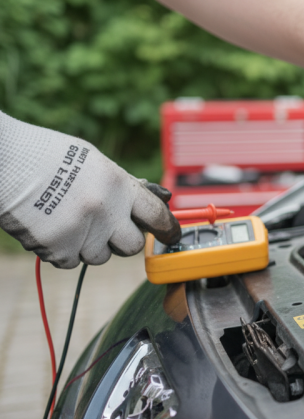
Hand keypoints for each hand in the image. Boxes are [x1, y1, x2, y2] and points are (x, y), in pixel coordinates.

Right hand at [0, 113, 180, 267]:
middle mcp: (106, 211)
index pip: (157, 215)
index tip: (171, 235)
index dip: (168, 228)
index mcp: (119, 186)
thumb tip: (157, 200)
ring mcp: (82, 232)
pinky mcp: (57, 249)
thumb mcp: (95, 162)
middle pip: (132, 245)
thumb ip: (124, 186)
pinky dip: (63, 251)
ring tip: (69, 220)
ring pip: (100, 256)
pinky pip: (70, 261)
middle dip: (123, 240)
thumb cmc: (48, 156)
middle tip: (107, 228)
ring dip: (90, 246)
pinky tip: (51, 227)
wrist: (4, 162)